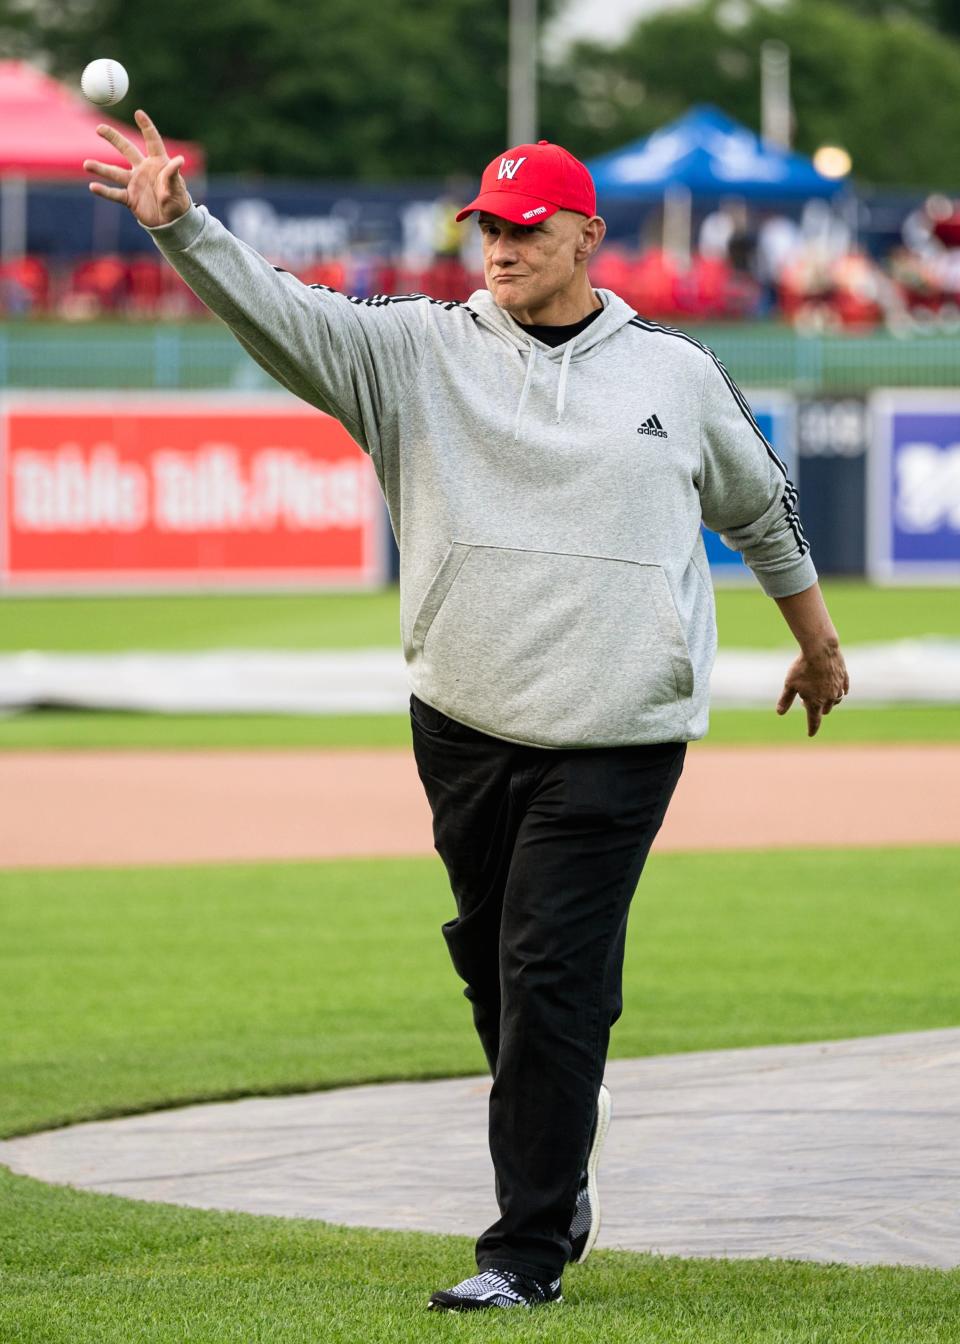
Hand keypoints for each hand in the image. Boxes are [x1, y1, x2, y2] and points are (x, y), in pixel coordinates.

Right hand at [83, 109, 189, 227]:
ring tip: (86, 164)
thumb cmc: (178, 203)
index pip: (152, 141)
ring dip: (101, 169)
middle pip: (126, 149)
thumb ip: (173, 175)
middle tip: (99, 128)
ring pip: (115, 172)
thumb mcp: (178, 189)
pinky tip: (93, 187)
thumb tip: (179, 160)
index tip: (138, 113)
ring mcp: (134, 183)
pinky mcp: (130, 198)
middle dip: (113, 138)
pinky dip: (105, 192)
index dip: (146, 127)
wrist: (172, 224)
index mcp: (158, 163)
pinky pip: (115, 194)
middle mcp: (143, 169)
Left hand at [776, 642, 849, 736]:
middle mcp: (829, 698)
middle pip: (825, 710)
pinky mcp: (844, 677)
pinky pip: (844, 689)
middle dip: (817, 709)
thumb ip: (785, 700)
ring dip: (830, 701)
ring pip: (836, 701)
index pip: (814, 721)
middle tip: (805, 699)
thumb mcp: (790, 684)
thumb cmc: (802, 667)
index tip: (810, 734)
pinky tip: (839, 690)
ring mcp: (839, 688)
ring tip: (821, 694)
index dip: (812, 728)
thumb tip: (780, 713)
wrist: (820, 649)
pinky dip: (841, 692)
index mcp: (815, 702)